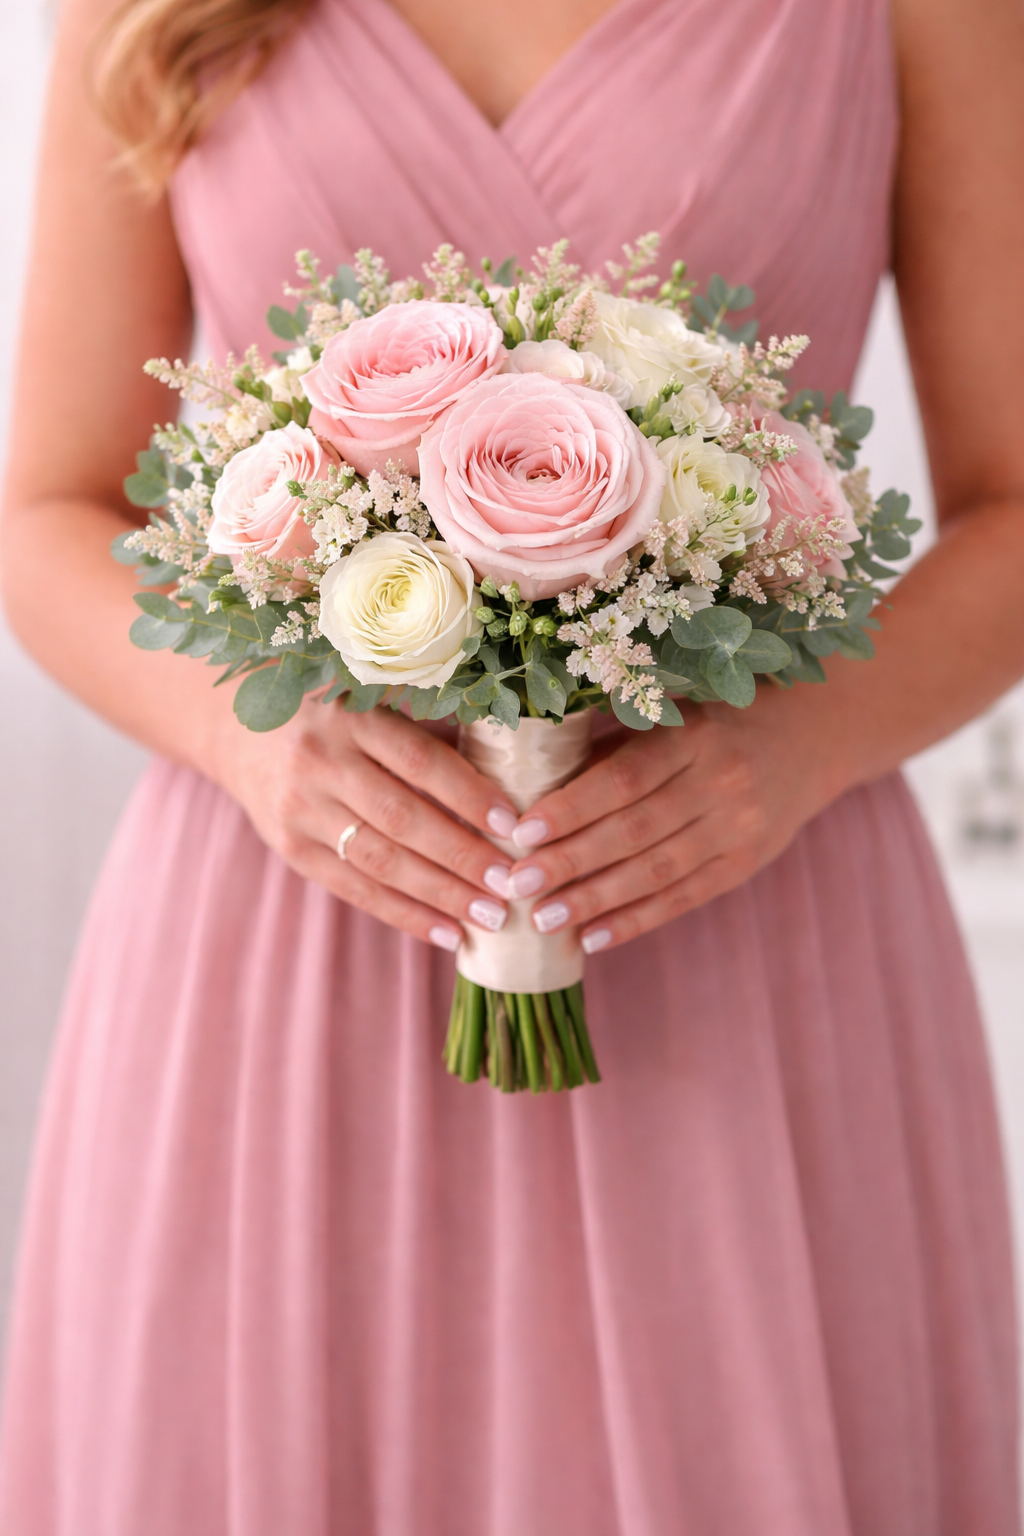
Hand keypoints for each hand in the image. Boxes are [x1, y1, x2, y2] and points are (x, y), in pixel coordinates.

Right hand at [210, 698, 521, 949]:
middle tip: (512, 883)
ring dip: (440, 894)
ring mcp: (300, 808)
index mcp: (351, 715)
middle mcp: (320, 761)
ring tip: (490, 916)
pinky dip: (404, 915)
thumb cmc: (333, 712)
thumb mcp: (372, 699)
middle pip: (401, 818)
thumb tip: (513, 767)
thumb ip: (430, 726)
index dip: (469, 793)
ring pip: (379, 861)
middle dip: (462, 856)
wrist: (239, 729)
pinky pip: (354, 889)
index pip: (419, 760)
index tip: (515, 824)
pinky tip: (447, 933)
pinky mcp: (290, 847)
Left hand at [504, 692, 837, 951]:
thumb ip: (609, 752)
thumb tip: (528, 792)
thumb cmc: (710, 724)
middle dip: (570, 861)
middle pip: (633, 830)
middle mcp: (720, 782)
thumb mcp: (667, 719)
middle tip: (515, 885)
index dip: (571, 808)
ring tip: (544, 920)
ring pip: (655, 872)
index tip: (521, 832)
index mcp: (692, 735)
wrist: (808, 738)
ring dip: (595, 900)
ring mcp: (737, 827)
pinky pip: (683, 898)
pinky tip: (593, 938)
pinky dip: (635, 921)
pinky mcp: (744, 864)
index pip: (623, 779)